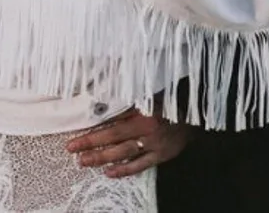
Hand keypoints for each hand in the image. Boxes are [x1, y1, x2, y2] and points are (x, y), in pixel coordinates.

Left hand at [66, 108, 193, 178]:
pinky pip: (139, 166)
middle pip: (114, 142)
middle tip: (74, 153)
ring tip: (85, 162)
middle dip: (92, 148)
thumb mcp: (148, 95)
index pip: (110, 126)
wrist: (194, 114)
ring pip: (124, 155)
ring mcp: (154, 145)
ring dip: (103, 159)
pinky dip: (124, 170)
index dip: (91, 135)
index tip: (73, 141)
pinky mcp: (161, 156)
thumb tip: (103, 103)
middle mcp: (146, 131)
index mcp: (142, 114)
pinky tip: (110, 172)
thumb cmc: (169, 100)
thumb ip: (128, 102)